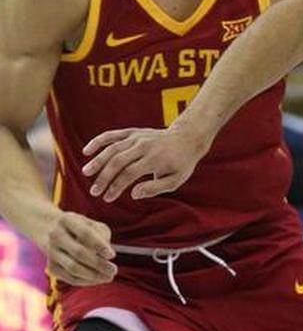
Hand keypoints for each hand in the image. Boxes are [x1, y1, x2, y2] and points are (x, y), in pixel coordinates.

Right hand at [43, 212, 116, 286]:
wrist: (50, 230)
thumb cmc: (80, 227)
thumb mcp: (92, 224)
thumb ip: (102, 236)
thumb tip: (106, 256)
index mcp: (67, 220)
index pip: (85, 234)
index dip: (100, 245)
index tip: (112, 255)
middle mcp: (56, 236)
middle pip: (79, 253)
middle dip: (99, 264)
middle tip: (114, 270)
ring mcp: (51, 252)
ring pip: (73, 268)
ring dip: (93, 275)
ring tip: (109, 277)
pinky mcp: (51, 267)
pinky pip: (69, 278)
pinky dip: (86, 281)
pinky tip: (98, 279)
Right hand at [82, 125, 210, 201]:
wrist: (187, 138)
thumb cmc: (181, 163)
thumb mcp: (175, 180)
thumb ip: (155, 189)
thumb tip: (133, 194)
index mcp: (155, 159)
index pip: (129, 174)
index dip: (116, 187)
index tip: (107, 198)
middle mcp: (144, 146)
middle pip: (118, 161)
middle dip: (104, 177)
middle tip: (94, 192)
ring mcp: (137, 137)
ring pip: (112, 148)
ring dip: (98, 161)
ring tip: (86, 174)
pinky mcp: (133, 132)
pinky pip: (113, 135)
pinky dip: (99, 141)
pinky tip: (86, 151)